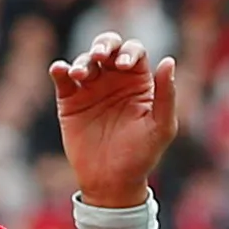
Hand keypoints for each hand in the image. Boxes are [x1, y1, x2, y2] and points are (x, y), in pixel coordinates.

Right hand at [49, 32, 176, 209]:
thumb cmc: (141, 156)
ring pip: (85, 61)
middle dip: (104, 45)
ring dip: (83, 61)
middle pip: (108, 47)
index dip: (129, 52)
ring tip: (81, 74)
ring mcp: (90, 88)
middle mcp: (114, 79)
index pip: (134, 52)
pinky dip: (60, 71)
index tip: (123, 65)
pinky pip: (63, 80)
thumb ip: (166, 95)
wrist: (112, 183)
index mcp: (138, 81)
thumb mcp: (161, 127)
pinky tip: (60, 70)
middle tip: (100, 55)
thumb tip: (168, 61)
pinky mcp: (70, 101)